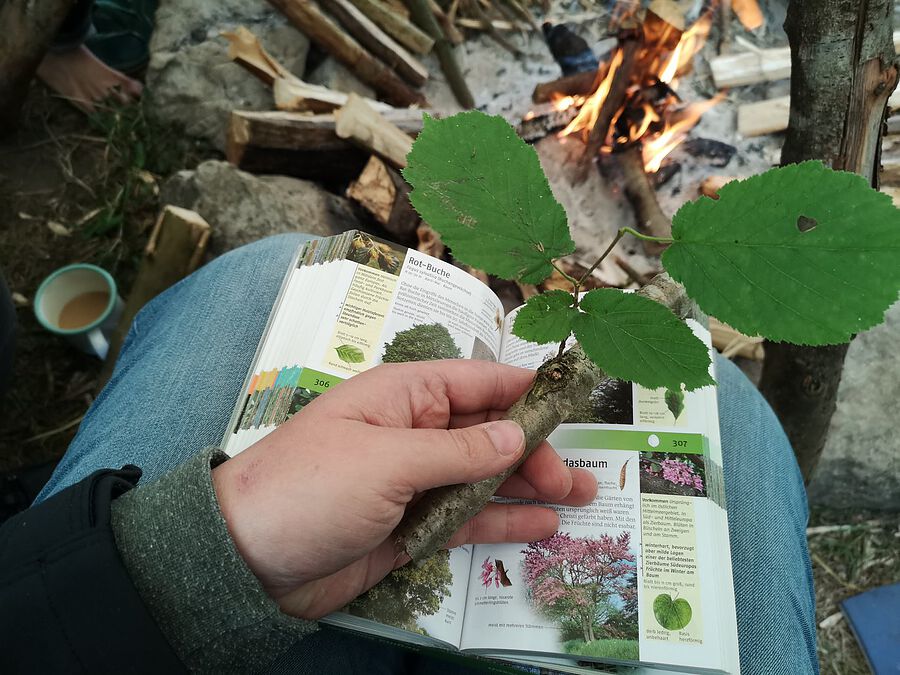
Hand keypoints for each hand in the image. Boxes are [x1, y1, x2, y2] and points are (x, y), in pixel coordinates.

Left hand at [212, 360, 596, 618]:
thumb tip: (517, 436)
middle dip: (535, 451)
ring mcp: (414, 483)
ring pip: (483, 478)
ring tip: (579, 499)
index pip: (477, 382)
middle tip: (576, 479)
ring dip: (529, 487)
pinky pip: (466, 519)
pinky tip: (540, 526)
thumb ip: (458, 451)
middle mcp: (414, 433)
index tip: (572, 400)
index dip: (525, 390)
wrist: (247, 561)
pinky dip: (502, 522)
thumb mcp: (387, 460)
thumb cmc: (311, 488)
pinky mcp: (411, 527)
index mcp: (404, 396)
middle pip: (488, 433)